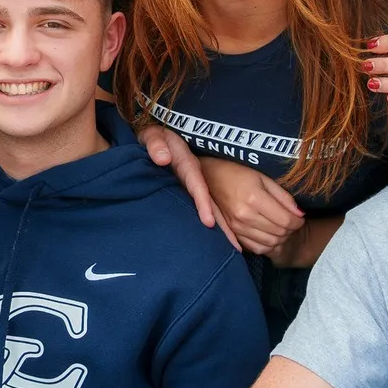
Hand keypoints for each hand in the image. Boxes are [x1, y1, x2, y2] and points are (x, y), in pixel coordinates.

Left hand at [137, 123, 225, 239]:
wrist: (152, 140)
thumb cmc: (153, 138)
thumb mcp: (153, 136)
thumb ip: (155, 144)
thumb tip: (163, 158)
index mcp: (186, 165)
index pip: (197, 185)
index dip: (204, 203)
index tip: (209, 222)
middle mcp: (193, 180)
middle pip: (211, 204)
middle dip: (223, 226)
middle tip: (235, 249)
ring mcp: (191, 189)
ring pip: (209, 211)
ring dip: (220, 230)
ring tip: (232, 252)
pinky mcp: (186, 196)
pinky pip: (199, 212)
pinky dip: (210, 226)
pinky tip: (214, 244)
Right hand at [199, 155, 303, 255]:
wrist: (212, 178)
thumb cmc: (240, 174)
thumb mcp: (264, 178)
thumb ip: (283, 197)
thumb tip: (300, 213)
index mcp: (254, 198)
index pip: (286, 220)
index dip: (298, 221)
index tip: (300, 217)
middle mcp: (244, 216)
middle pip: (279, 233)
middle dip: (291, 230)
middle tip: (292, 221)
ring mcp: (237, 227)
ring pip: (269, 243)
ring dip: (281, 238)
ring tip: (282, 227)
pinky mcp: (232, 233)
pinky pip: (256, 248)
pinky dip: (267, 245)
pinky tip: (270, 234)